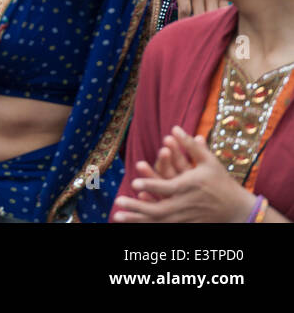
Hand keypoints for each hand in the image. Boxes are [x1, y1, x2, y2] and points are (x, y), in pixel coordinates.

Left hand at [112, 128, 257, 222]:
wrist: (238, 210)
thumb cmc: (222, 183)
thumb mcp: (209, 162)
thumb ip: (191, 146)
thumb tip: (174, 128)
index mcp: (189, 187)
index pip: (167, 187)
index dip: (151, 184)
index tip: (134, 183)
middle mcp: (185, 204)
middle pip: (158, 208)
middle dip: (137, 206)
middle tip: (118, 201)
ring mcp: (185, 218)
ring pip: (158, 221)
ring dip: (136, 219)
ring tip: (116, 215)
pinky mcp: (186, 226)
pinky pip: (165, 227)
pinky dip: (149, 225)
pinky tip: (134, 223)